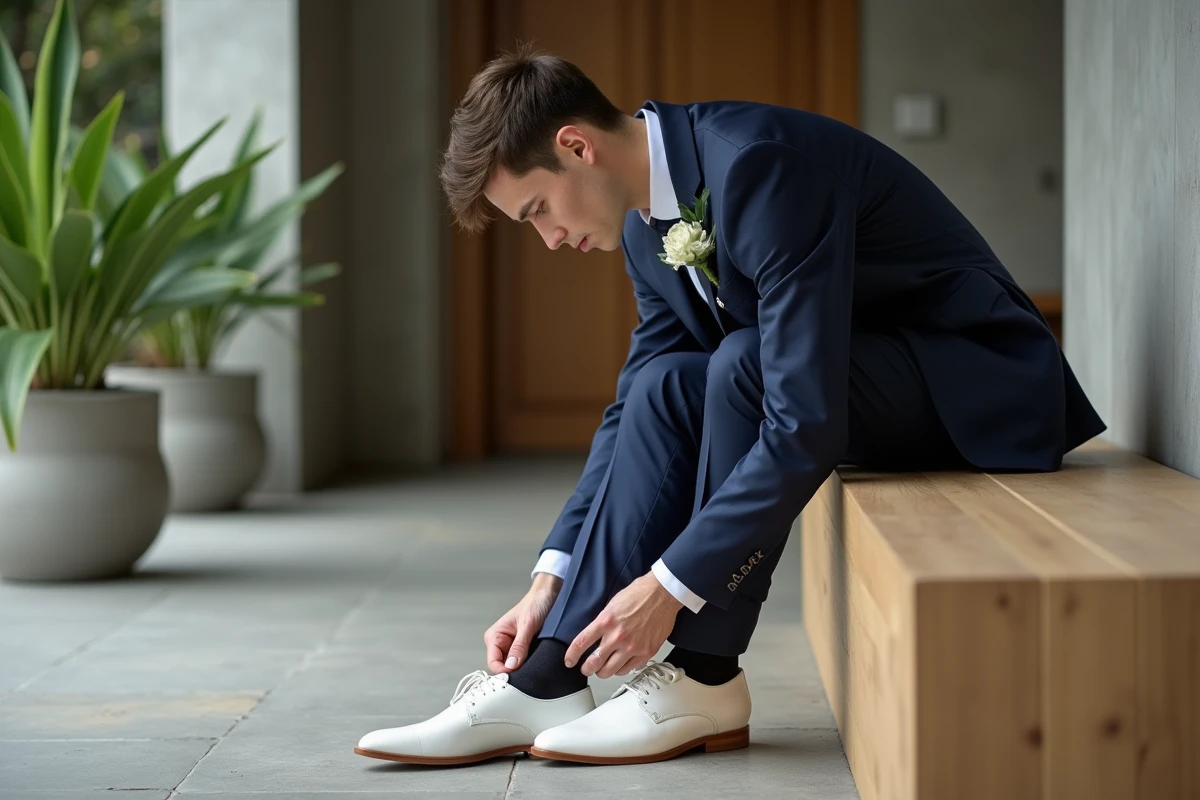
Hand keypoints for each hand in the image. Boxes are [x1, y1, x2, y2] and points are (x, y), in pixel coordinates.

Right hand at [484, 573, 561, 673]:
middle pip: (503, 667)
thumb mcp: (527, 624)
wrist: (549, 594)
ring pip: (514, 667)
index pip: (493, 663)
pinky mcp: (524, 648)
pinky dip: (530, 665)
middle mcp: (501, 643)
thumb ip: (519, 645)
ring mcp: (513, 647)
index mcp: (495, 636)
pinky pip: (524, 662)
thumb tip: (510, 666)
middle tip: (528, 674)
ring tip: (535, 667)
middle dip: (514, 672)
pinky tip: (538, 664)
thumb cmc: (535, 603)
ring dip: (523, 669)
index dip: (503, 672)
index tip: (517, 678)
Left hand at [565, 572, 683, 678]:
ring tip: (603, 669)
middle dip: (586, 669)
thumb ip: (602, 622)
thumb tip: (593, 636)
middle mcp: (617, 636)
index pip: (581, 643)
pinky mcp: (646, 653)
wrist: (662, 594)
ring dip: (604, 672)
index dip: (571, 655)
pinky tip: (621, 665)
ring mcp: (632, 647)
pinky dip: (622, 669)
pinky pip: (629, 669)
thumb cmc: (639, 594)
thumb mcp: (612, 604)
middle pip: (594, 663)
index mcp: (605, 621)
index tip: (569, 660)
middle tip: (586, 669)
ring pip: (611, 671)